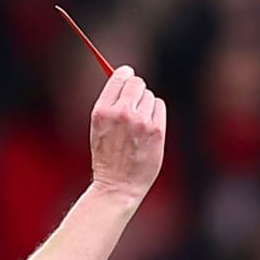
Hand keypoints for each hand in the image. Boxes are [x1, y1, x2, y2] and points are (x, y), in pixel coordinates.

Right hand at [86, 65, 166, 202]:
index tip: (128, 73)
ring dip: (146, 104)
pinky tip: (149, 126)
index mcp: (102, 111)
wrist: (118, 185)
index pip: (118, 77)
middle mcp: (122, 113)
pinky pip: (160, 106)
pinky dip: (156, 112)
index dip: (125, 74)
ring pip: (149, 96)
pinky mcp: (156, 131)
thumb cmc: (107, 157)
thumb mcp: (99, 127)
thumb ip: (110, 104)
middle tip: (136, 98)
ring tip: (139, 122)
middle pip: (137, 83)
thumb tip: (123, 79)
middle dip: (137, 88)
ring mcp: (140, 122)